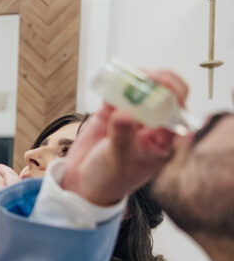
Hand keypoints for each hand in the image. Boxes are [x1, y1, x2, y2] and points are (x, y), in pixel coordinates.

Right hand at [61, 69, 189, 205]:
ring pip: (141, 89)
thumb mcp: (119, 161)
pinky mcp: (112, 112)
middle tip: (142, 77)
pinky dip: (114, 85)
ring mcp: (133, 116)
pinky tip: (110, 85)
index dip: (172, 93)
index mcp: (164, 138)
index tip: (158, 86)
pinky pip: (117, 93)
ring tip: (125, 78)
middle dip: (155, 80)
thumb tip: (124, 114)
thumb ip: (122, 137)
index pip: (177, 109)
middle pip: (163, 93)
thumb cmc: (110, 180)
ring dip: (134, 80)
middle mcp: (152, 124)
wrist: (83, 184)